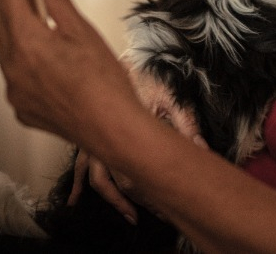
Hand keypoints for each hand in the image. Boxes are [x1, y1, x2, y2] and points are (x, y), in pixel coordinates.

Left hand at [0, 0, 142, 146]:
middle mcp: (13, 67)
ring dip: (2, 22)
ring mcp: (15, 90)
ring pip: (1, 47)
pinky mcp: (22, 107)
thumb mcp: (84, 32)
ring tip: (3, 0)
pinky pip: (12, 73)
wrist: (114, 132)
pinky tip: (26, 46)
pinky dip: (16, 54)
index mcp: (29, 43)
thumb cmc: (106, 84)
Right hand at [66, 67, 208, 222]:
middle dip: (135, 201)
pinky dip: (78, 184)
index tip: (163, 207)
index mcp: (127, 130)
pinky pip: (80, 166)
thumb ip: (185, 123)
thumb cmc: (143, 76)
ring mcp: (91, 139)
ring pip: (97, 179)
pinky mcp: (85, 137)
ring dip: (111, 199)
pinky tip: (75, 199)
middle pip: (117, 182)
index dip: (149, 196)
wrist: (119, 61)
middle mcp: (104, 138)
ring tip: (126, 215)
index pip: (135, 175)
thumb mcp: (169, 97)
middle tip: (154, 214)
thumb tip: (200, 147)